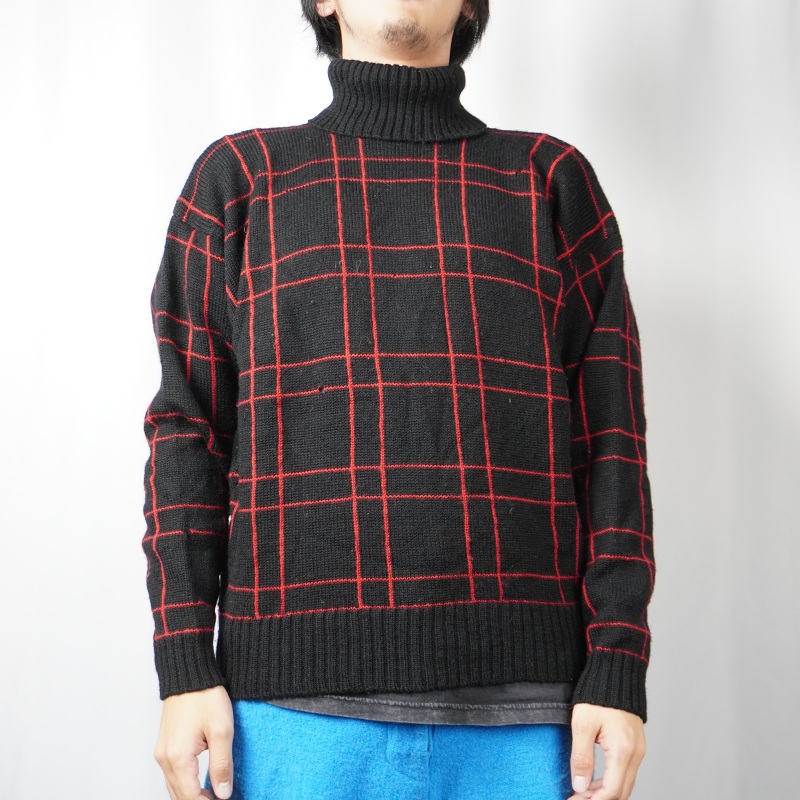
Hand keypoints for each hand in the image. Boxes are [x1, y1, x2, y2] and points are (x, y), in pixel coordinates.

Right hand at [153, 685, 234, 799]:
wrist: (190, 674)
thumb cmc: (206, 697)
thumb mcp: (222, 730)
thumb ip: (222, 765)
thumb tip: (223, 794)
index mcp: (178, 758)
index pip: (191, 797)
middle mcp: (165, 758)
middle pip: (179, 796)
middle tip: (220, 797)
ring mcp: (162, 752)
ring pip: (173, 787)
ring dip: (190, 796)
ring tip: (212, 796)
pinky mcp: (165, 745)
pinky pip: (172, 775)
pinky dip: (184, 785)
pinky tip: (198, 785)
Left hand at [566, 702, 645, 799]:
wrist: (615, 673)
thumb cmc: (597, 695)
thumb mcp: (583, 724)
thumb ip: (581, 758)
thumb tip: (580, 786)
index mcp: (622, 750)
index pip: (611, 791)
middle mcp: (635, 754)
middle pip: (621, 792)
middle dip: (599, 799)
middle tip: (576, 798)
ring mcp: (638, 750)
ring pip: (624, 783)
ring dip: (605, 792)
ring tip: (582, 791)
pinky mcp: (636, 745)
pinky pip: (626, 771)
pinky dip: (612, 780)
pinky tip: (595, 779)